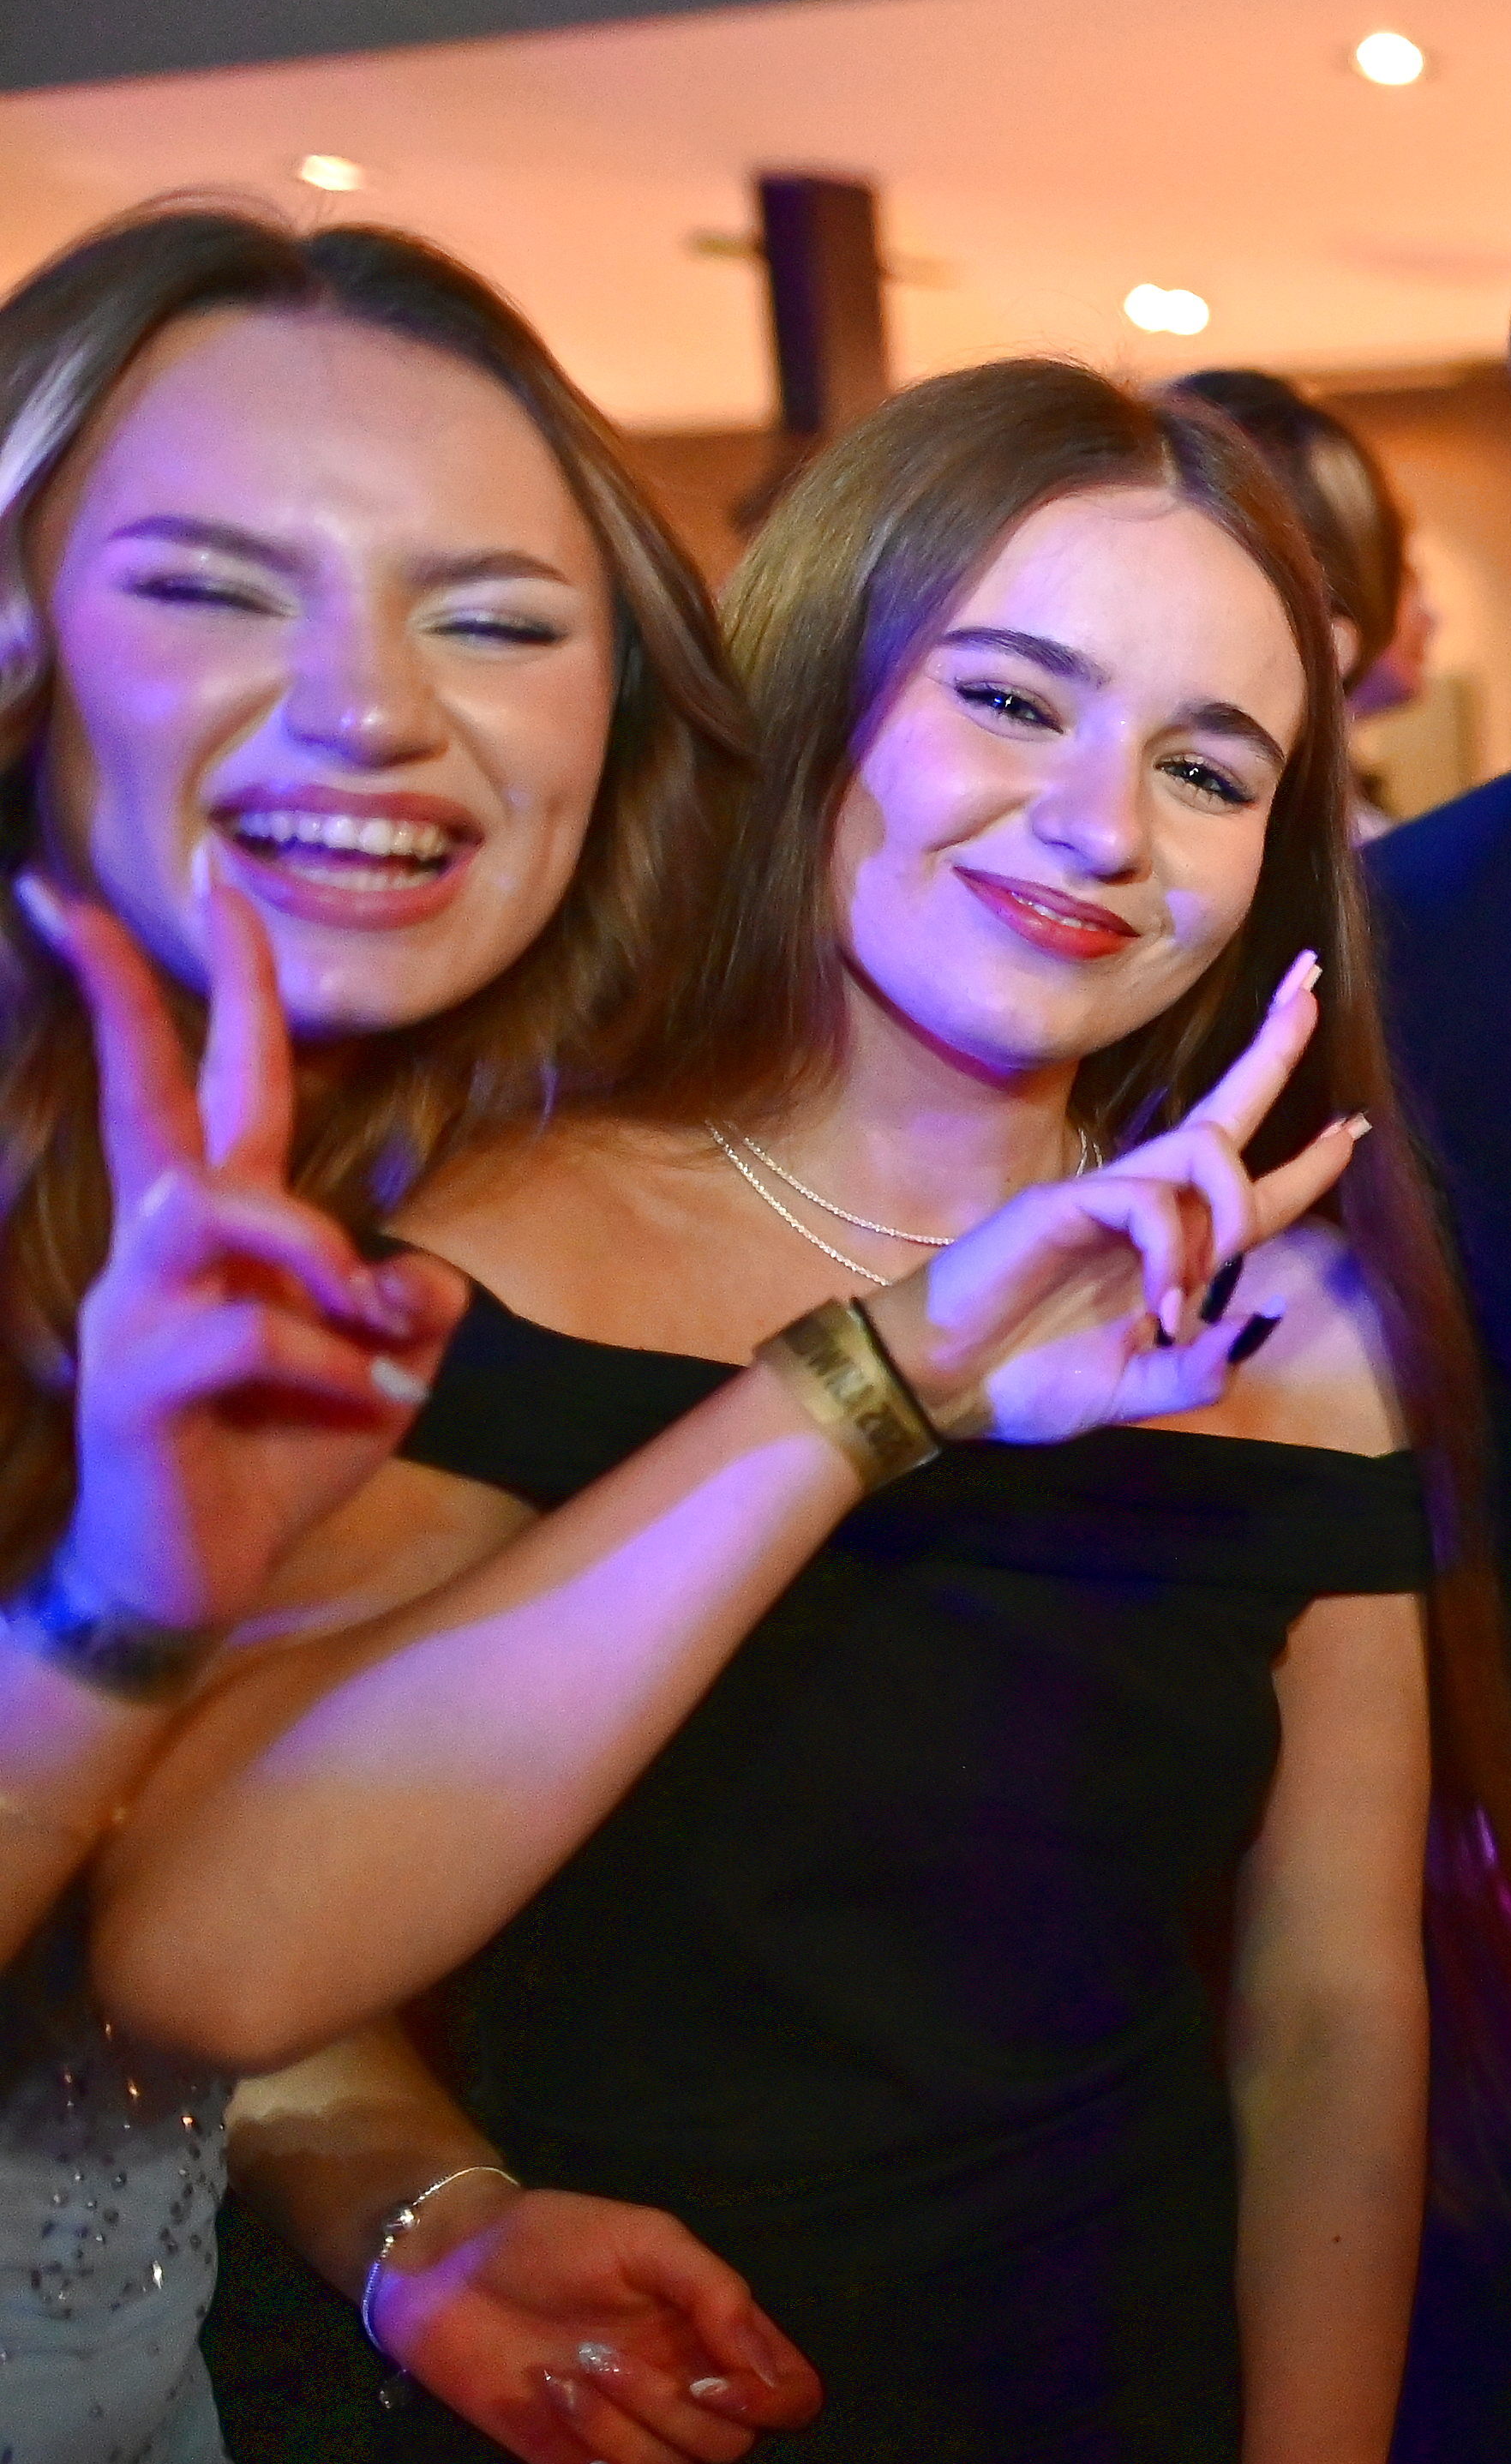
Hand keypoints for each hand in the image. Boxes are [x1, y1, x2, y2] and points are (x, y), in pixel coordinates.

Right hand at [20, 862, 466, 1634]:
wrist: (186, 1577)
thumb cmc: (268, 1460)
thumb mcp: (373, 1382)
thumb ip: (406, 1318)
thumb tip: (422, 1280)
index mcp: (218, 1239)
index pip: (211, 1089)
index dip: (218, 992)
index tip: (214, 887)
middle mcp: (160, 1254)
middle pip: (158, 1103)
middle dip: (151, 992)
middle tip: (193, 891)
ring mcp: (136, 1312)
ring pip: (205, 1206)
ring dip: (307, 1246)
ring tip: (365, 1317)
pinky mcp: (135, 1385)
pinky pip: (245, 1336)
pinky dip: (326, 1365)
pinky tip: (364, 1402)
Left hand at [375, 2179, 821, 2463]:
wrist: (444, 2264)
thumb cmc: (551, 2239)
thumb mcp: (647, 2240)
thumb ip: (716, 2293)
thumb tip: (763, 2370)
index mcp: (717, 2336)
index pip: (793, 2397)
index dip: (771, 2403)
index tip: (709, 2378)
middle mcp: (686, 2391)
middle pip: (732, 2445)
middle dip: (666, 2406)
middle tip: (599, 2353)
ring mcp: (629, 2434)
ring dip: (617, 2433)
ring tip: (562, 2377)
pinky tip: (562, 2429)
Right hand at [872, 957, 1368, 1440]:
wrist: (944, 1387)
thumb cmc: (1031, 1380)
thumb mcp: (1139, 1388)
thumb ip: (1202, 1370)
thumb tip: (1262, 1318)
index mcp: (1170, 1245)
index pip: (1252, 1185)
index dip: (1306, 1160)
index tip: (1356, 1127)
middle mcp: (1147, 1207)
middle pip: (1229, 1111)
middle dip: (1275, 1050)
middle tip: (1312, 986)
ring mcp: (1106, 1197)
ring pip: (1208, 1146)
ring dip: (1232, 1211)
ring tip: (1198, 1284)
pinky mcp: (1064, 1201)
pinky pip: (1149, 1201)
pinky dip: (1170, 1254)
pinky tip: (1157, 1305)